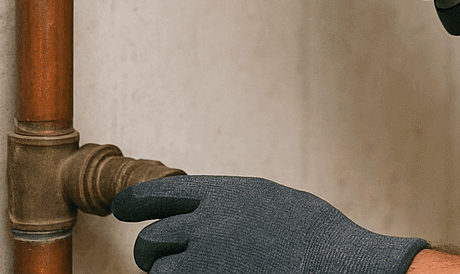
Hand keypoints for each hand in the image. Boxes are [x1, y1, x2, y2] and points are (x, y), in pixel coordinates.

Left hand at [111, 175, 426, 273]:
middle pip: (150, 241)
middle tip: (156, 257)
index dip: (134, 202)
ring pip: (159, 273)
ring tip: (193, 270)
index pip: (157, 194)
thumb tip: (203, 212)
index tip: (121, 208)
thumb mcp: (272, 202)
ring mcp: (205, 263)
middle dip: (150, 251)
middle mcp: (206, 226)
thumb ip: (232, 205)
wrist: (338, 265)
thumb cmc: (316, 236)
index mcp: (224, 195)